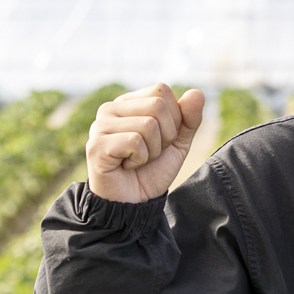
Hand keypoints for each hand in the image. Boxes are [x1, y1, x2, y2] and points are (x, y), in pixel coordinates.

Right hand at [86, 83, 206, 203]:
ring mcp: (100, 126)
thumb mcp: (177, 143)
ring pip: (148, 124)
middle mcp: (110, 109)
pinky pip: (134, 142)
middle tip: (149, 153)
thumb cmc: (151, 171)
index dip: (173, 118)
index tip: (160, 139)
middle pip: (157, 105)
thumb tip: (197, 93)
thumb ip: (189, 118)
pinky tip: (127, 166)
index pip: (161, 91)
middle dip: (164, 136)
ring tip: (137, 161)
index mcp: (128, 103)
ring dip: (152, 151)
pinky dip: (140, 159)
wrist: (134, 203)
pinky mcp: (97, 145)